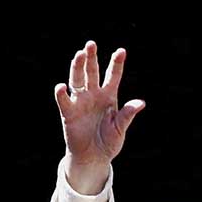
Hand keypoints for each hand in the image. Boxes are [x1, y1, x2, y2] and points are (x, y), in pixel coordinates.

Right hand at [54, 41, 144, 194]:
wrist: (93, 158)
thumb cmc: (109, 142)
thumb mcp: (120, 128)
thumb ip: (127, 114)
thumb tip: (141, 103)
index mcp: (109, 96)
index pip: (113, 76)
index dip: (116, 63)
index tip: (121, 51)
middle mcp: (93, 95)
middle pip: (92, 72)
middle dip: (91, 58)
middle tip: (91, 44)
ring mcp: (80, 102)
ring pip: (77, 80)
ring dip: (77, 67)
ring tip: (79, 54)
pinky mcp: (69, 112)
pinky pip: (64, 101)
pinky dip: (62, 93)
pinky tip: (61, 86)